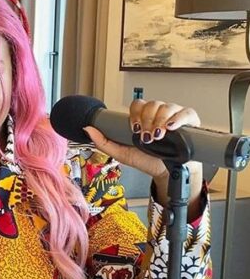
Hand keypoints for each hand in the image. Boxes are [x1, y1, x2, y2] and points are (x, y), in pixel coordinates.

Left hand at [84, 100, 202, 217]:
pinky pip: (187, 112)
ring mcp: (175, 116)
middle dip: (147, 120)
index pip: (138, 104)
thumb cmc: (147, 161)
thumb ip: (103, 142)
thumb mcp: (123, 153)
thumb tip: (88, 128)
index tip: (133, 128)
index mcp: (144, 117)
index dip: (135, 114)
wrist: (168, 174)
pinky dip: (178, 118)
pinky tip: (172, 127)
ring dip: (160, 121)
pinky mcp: (191, 122)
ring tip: (158, 136)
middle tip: (146, 137)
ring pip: (167, 106)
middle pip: (152, 104)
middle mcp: (159, 114)